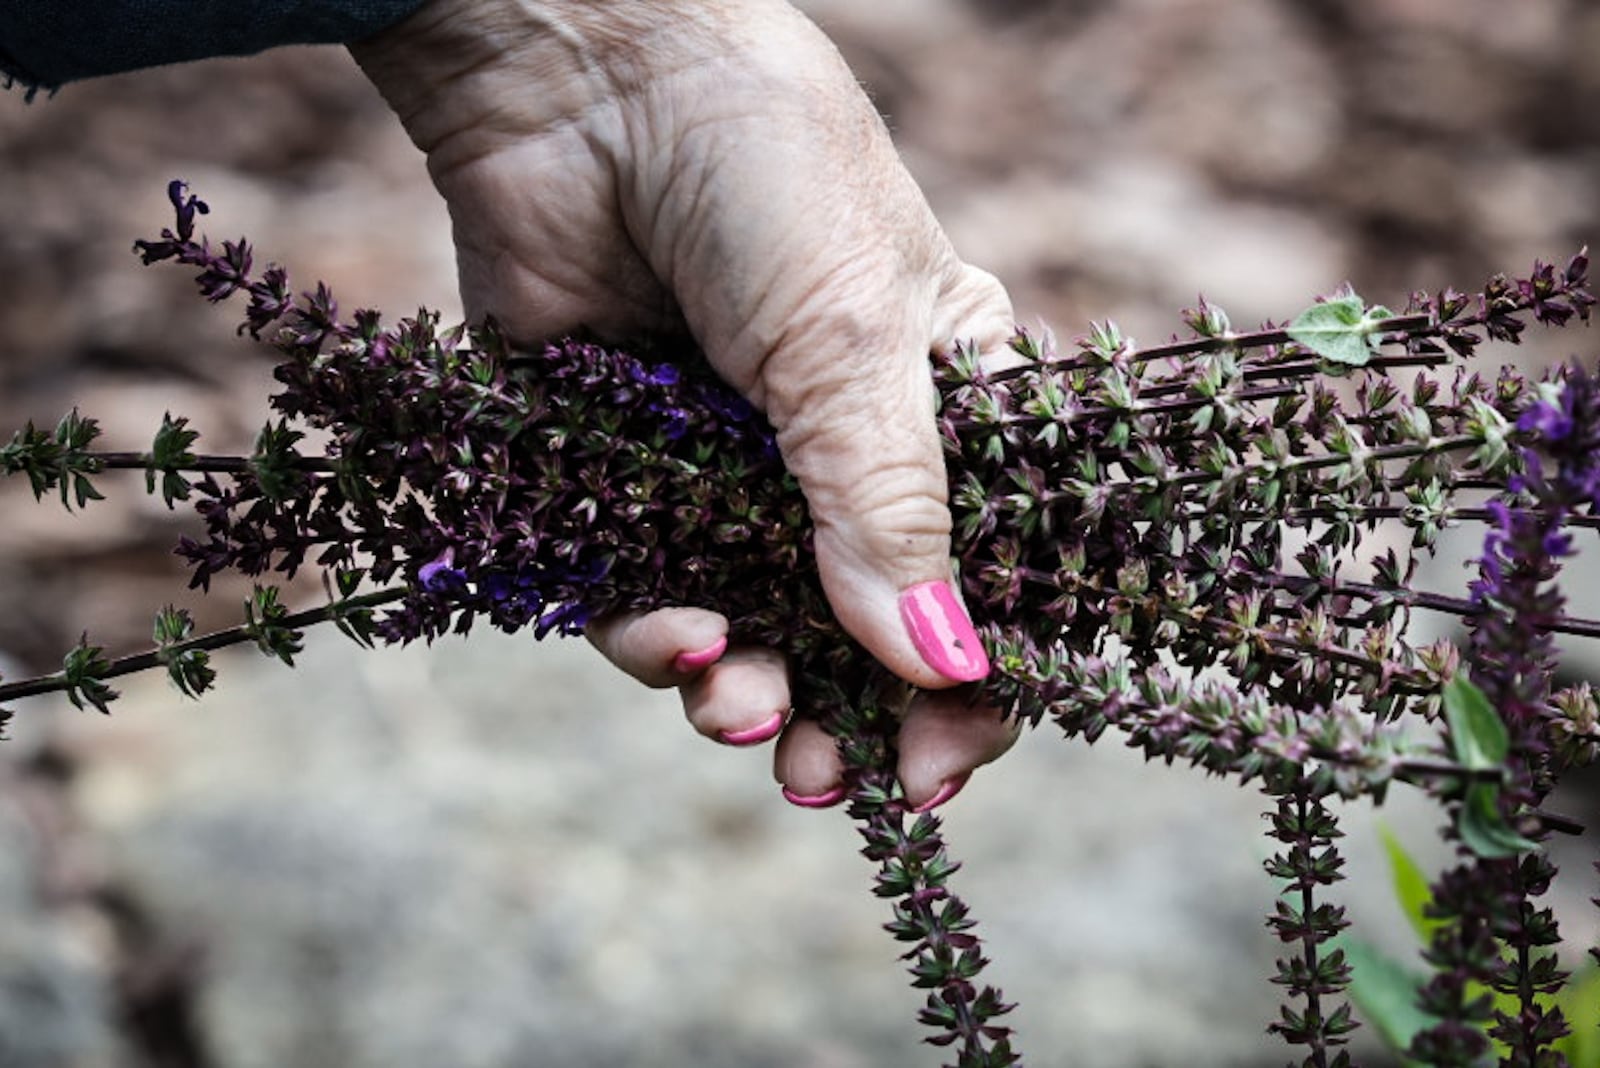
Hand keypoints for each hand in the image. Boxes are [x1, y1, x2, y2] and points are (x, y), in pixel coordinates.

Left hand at [350, 0, 1019, 809]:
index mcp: (939, 413)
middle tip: (820, 775)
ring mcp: (724, 467)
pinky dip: (649, 631)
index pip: (981, 578)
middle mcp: (834, 453)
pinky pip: (639, 588)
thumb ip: (890, 511)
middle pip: (856, 631)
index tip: (939, 767)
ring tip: (736, 709)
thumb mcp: (854, 346)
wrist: (582, 72)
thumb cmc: (765, 173)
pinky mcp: (617, 469)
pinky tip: (664, 636)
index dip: (969, 682)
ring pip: (747, 626)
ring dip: (746, 687)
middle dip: (844, 717)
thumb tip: (942, 666)